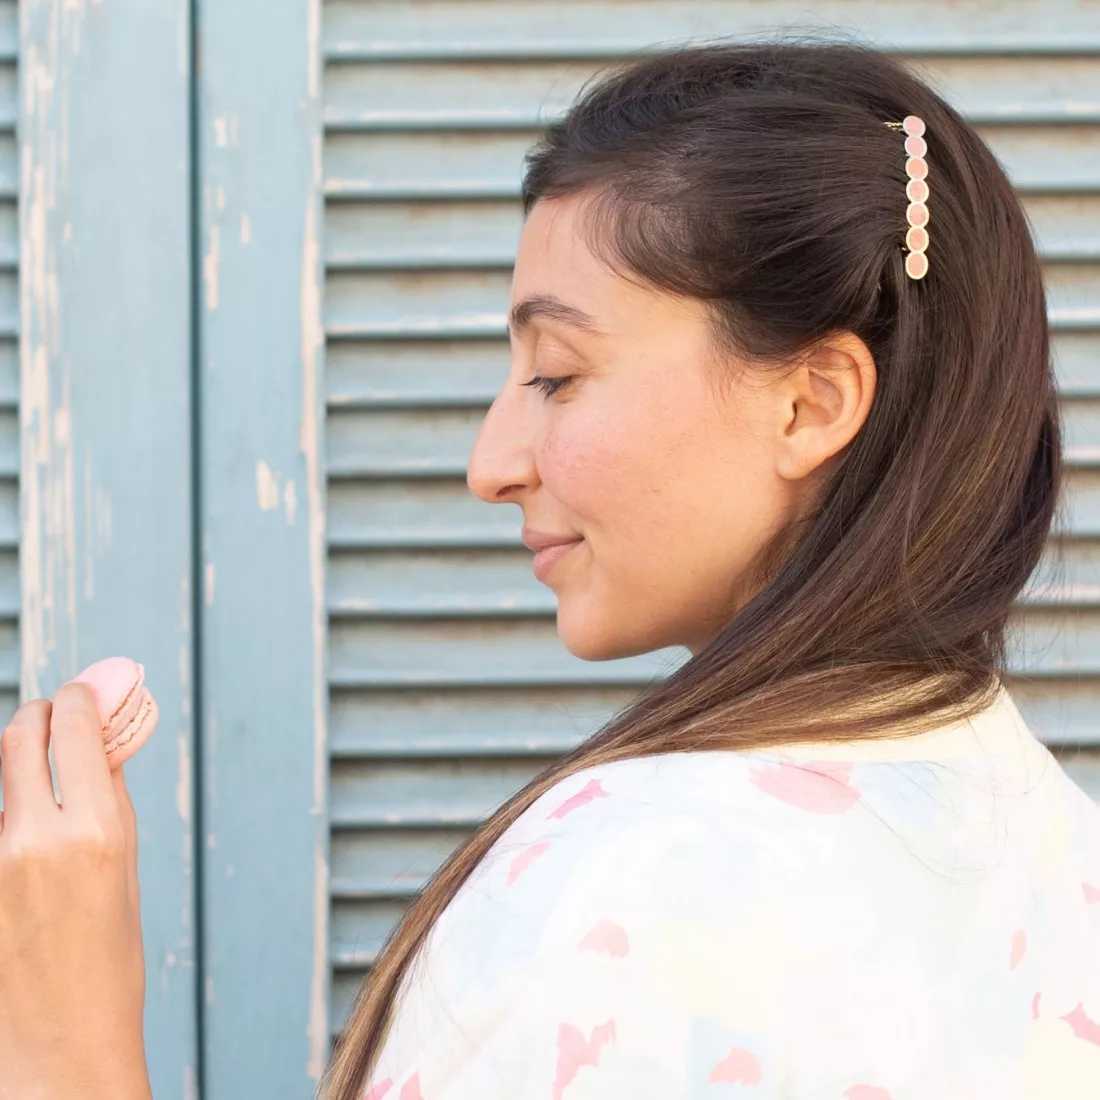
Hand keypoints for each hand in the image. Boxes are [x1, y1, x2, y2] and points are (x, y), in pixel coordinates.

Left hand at [0, 683, 151, 1099]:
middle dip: (39, 716)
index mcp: (97, 829)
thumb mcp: (124, 868)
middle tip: (54, 718)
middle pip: (18, 736)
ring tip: (40, 782)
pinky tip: (20, 832)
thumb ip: (109, 796)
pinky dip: (7, 811)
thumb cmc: (107, 959)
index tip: (86, 692)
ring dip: (17, 764)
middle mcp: (37, 837)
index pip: (72, 725)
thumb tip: (100, 738)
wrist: (58, 1042)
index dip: (80, 698)